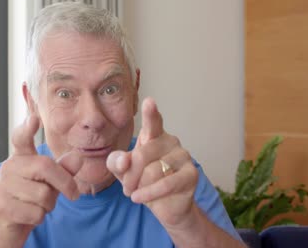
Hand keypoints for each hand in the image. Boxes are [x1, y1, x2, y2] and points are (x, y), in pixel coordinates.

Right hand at [0, 114, 81, 246]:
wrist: (10, 225)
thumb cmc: (33, 198)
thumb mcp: (52, 182)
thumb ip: (64, 169)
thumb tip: (77, 158)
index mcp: (21, 158)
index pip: (21, 139)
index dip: (27, 129)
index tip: (33, 118)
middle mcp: (9, 168)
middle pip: (46, 167)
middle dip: (65, 183)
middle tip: (74, 194)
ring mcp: (3, 187)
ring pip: (43, 194)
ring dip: (50, 205)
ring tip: (39, 205)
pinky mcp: (4, 207)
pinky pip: (36, 212)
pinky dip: (40, 217)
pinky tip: (30, 215)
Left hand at [106, 97, 198, 228]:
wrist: (165, 205)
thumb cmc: (142, 181)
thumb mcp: (122, 170)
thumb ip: (116, 162)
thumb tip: (124, 161)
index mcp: (154, 135)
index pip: (153, 122)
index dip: (151, 113)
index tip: (149, 101)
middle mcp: (170, 141)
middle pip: (142, 155)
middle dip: (129, 175)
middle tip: (126, 188)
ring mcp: (183, 156)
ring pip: (152, 171)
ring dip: (139, 186)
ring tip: (136, 193)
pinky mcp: (191, 174)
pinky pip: (166, 184)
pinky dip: (149, 193)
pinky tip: (138, 198)